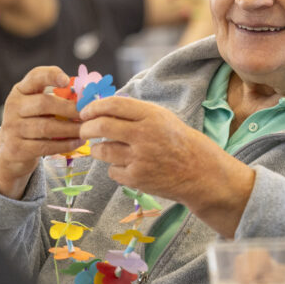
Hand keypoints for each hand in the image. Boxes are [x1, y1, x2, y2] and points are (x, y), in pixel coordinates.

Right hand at [0, 66, 83, 198]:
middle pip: (44, 103)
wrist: (9, 150)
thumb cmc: (31, 121)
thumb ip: (56, 96)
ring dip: (71, 129)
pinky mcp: (16, 148)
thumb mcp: (37, 104)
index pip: (35, 76)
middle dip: (70, 109)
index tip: (67, 80)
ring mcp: (12, 127)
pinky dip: (64, 145)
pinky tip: (77, 142)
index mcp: (21, 90)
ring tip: (86, 130)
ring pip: (46, 127)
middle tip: (88, 114)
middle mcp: (13, 106)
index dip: (51, 75)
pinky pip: (45, 146)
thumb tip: (86, 96)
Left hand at [78, 95, 254, 235]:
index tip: (85, 112)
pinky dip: (114, 168)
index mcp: (151, 116)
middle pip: (101, 127)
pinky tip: (125, 166)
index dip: (93, 108)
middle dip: (86, 128)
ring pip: (102, 150)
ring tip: (101, 148)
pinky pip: (112, 171)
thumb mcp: (162, 118)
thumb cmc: (179, 142)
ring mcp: (139, 158)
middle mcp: (144, 135)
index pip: (112, 105)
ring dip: (96, 149)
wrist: (200, 173)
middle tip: (84, 130)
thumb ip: (135, 113)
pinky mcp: (137, 179)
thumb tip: (101, 109)